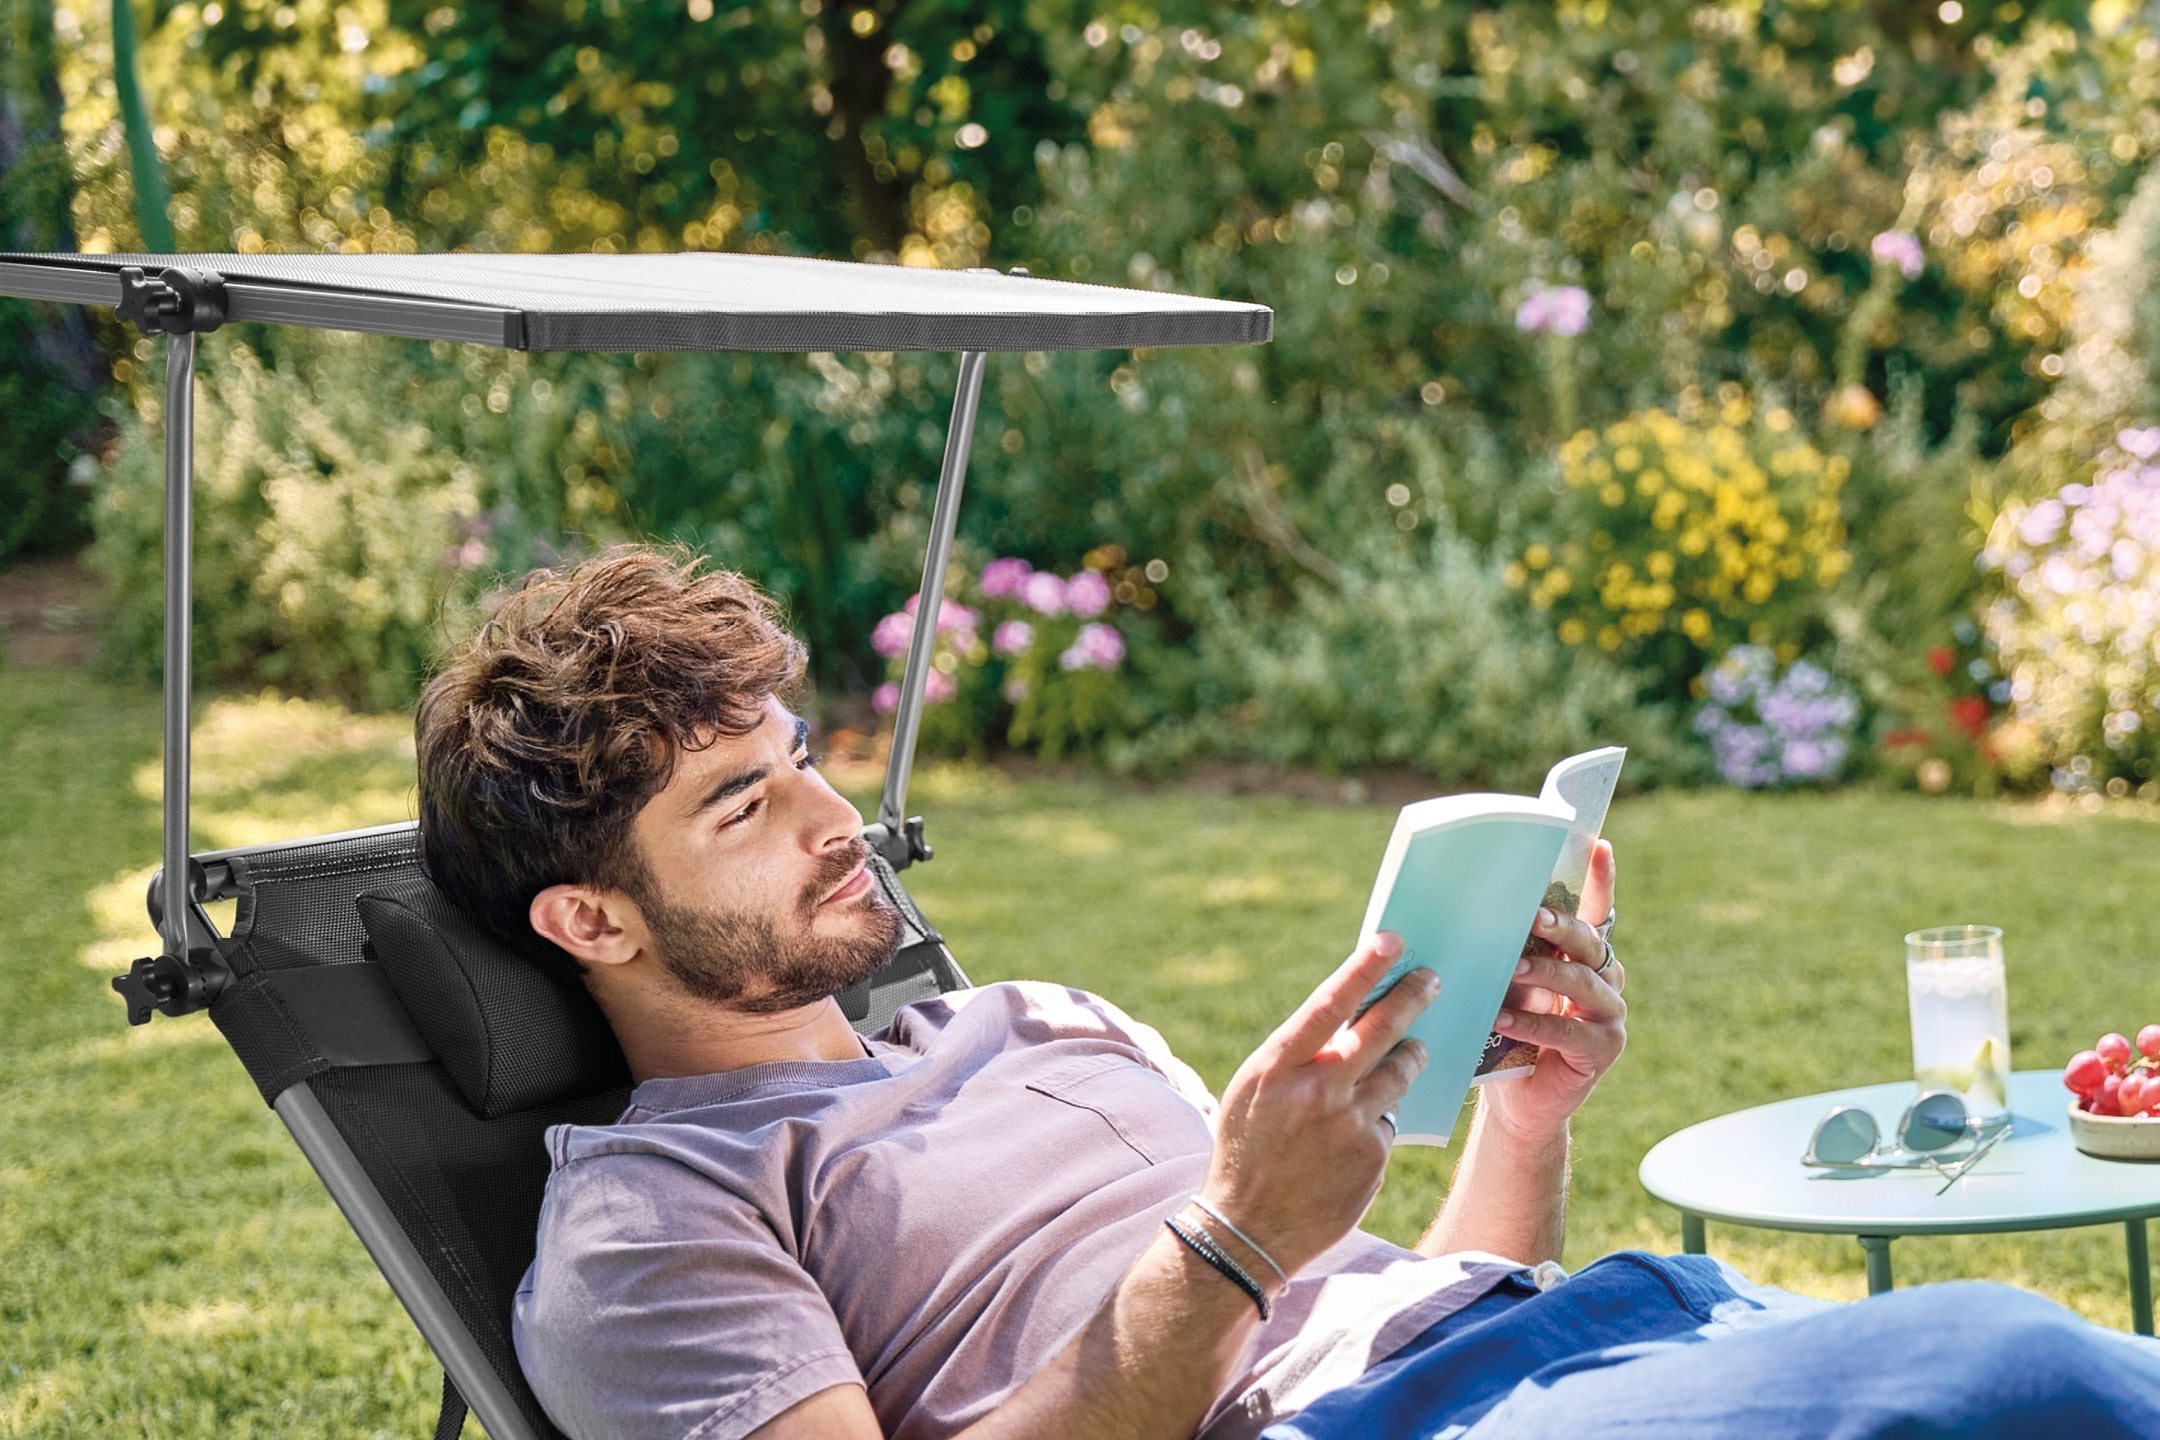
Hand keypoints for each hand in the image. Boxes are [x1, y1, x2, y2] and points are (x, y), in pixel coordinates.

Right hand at [1201, 932, 1434, 1279]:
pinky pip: (1389, 1122)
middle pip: (1380, 1030)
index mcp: (1278, 1066)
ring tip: (1414, 1047)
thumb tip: (1347, 1017)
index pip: (1330, 1003)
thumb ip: (1298, 1055)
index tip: (1392, 940)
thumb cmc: (1245, 1149)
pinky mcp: (1373, 1158)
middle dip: (1411, 997)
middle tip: (1432, 978)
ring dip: (1410, 1055)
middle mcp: (1318, 1090)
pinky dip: (1380, 1118)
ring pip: (1399, 1072)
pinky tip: (1361, 1131)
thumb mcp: (1256, 1090)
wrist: (1245, 1231)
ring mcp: (1349, 1125)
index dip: (1364, 968)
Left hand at [1480, 840, 1625, 1145]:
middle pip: (1589, 941)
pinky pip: (1570, 1030)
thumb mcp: (1502, 984)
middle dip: (1561, 925)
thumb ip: (1501, 951)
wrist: (1515, 1100)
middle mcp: (1605, 979)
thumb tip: (1459, 907)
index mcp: (1584, 956)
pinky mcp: (1604, 1049)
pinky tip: (1503, 1019)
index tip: (1599, 845)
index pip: (1595, 910)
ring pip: (1583, 982)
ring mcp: (1610, 1014)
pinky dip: (1535, 1023)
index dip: (1600, 879)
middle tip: (1531, 916)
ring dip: (1545, 972)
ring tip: (1512, 967)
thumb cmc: (1503, 1032)